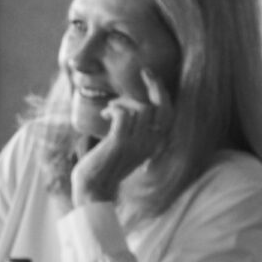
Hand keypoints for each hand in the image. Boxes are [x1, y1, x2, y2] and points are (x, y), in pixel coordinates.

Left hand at [70, 68, 170, 206]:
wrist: (94, 187)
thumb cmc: (107, 164)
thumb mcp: (128, 145)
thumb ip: (136, 128)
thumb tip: (133, 104)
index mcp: (154, 143)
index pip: (168, 112)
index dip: (160, 90)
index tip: (148, 73)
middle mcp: (150, 143)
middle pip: (155, 107)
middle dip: (140, 93)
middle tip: (122, 95)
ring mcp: (136, 144)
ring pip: (139, 109)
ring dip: (121, 104)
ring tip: (108, 112)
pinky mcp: (119, 144)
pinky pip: (123, 115)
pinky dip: (113, 110)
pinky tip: (104, 116)